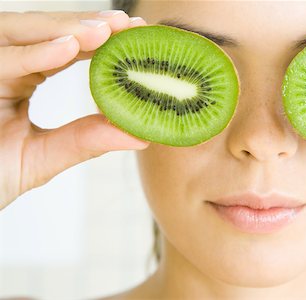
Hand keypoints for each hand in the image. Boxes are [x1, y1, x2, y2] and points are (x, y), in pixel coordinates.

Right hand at [0, 11, 148, 209]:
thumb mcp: (43, 157)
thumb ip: (85, 141)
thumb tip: (140, 134)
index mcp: (21, 78)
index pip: (63, 48)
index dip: (100, 41)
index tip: (137, 35)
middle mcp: (2, 65)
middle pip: (42, 31)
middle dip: (84, 25)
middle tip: (125, 25)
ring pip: (18, 33)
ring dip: (62, 30)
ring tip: (103, 34)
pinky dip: (32, 53)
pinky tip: (66, 49)